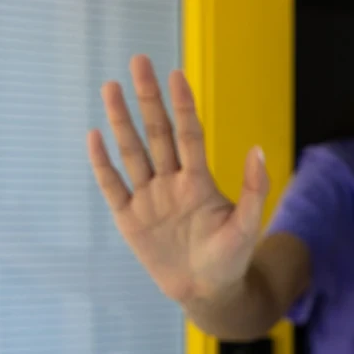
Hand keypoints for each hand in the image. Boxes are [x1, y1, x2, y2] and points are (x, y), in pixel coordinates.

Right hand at [86, 55, 268, 303]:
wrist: (207, 292)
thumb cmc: (231, 258)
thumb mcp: (247, 226)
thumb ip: (254, 189)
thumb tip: (259, 148)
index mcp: (199, 182)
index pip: (189, 135)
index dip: (183, 105)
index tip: (177, 74)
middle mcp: (172, 183)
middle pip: (157, 134)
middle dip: (148, 99)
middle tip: (139, 62)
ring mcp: (149, 199)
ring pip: (133, 153)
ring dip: (121, 122)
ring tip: (111, 88)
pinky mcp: (130, 219)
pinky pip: (113, 186)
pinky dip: (103, 164)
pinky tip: (95, 136)